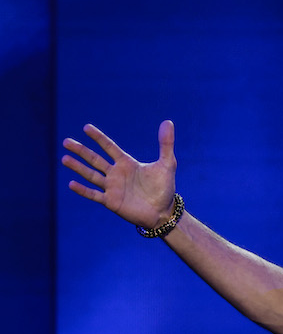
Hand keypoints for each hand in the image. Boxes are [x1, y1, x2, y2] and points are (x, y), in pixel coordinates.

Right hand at [62, 120, 177, 228]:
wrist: (164, 212)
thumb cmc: (165, 188)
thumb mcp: (167, 164)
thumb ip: (166, 144)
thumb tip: (168, 122)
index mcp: (127, 163)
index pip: (109, 147)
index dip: (99, 138)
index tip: (86, 127)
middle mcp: (116, 174)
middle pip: (94, 159)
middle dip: (81, 151)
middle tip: (66, 141)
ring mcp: (112, 188)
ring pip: (91, 175)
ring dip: (78, 167)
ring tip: (64, 158)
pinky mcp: (111, 202)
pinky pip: (94, 195)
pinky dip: (83, 190)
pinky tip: (71, 184)